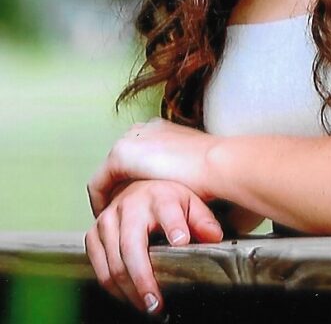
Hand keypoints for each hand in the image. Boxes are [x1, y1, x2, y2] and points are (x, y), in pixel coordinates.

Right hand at [84, 179, 222, 315]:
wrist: (138, 188)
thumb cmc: (166, 198)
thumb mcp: (190, 202)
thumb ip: (202, 220)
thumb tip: (214, 236)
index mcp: (158, 197)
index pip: (167, 211)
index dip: (174, 226)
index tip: (181, 241)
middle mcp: (129, 207)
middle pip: (132, 248)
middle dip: (143, 279)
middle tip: (155, 303)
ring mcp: (108, 220)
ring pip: (113, 263)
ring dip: (128, 290)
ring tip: (145, 306)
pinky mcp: (93, 234)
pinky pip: (98, 268)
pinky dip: (112, 286)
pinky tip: (127, 295)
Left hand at [88, 118, 217, 216]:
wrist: (217, 164)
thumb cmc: (215, 170)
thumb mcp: (196, 165)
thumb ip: (184, 169)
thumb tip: (186, 185)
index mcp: (162, 128)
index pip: (140, 149)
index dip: (136, 173)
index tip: (138, 193)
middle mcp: (144, 128)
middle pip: (122, 157)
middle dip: (121, 182)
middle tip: (123, 206)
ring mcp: (131, 139)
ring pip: (109, 171)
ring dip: (110, 192)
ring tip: (113, 213)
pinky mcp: (121, 155)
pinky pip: (99, 183)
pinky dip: (100, 200)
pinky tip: (107, 216)